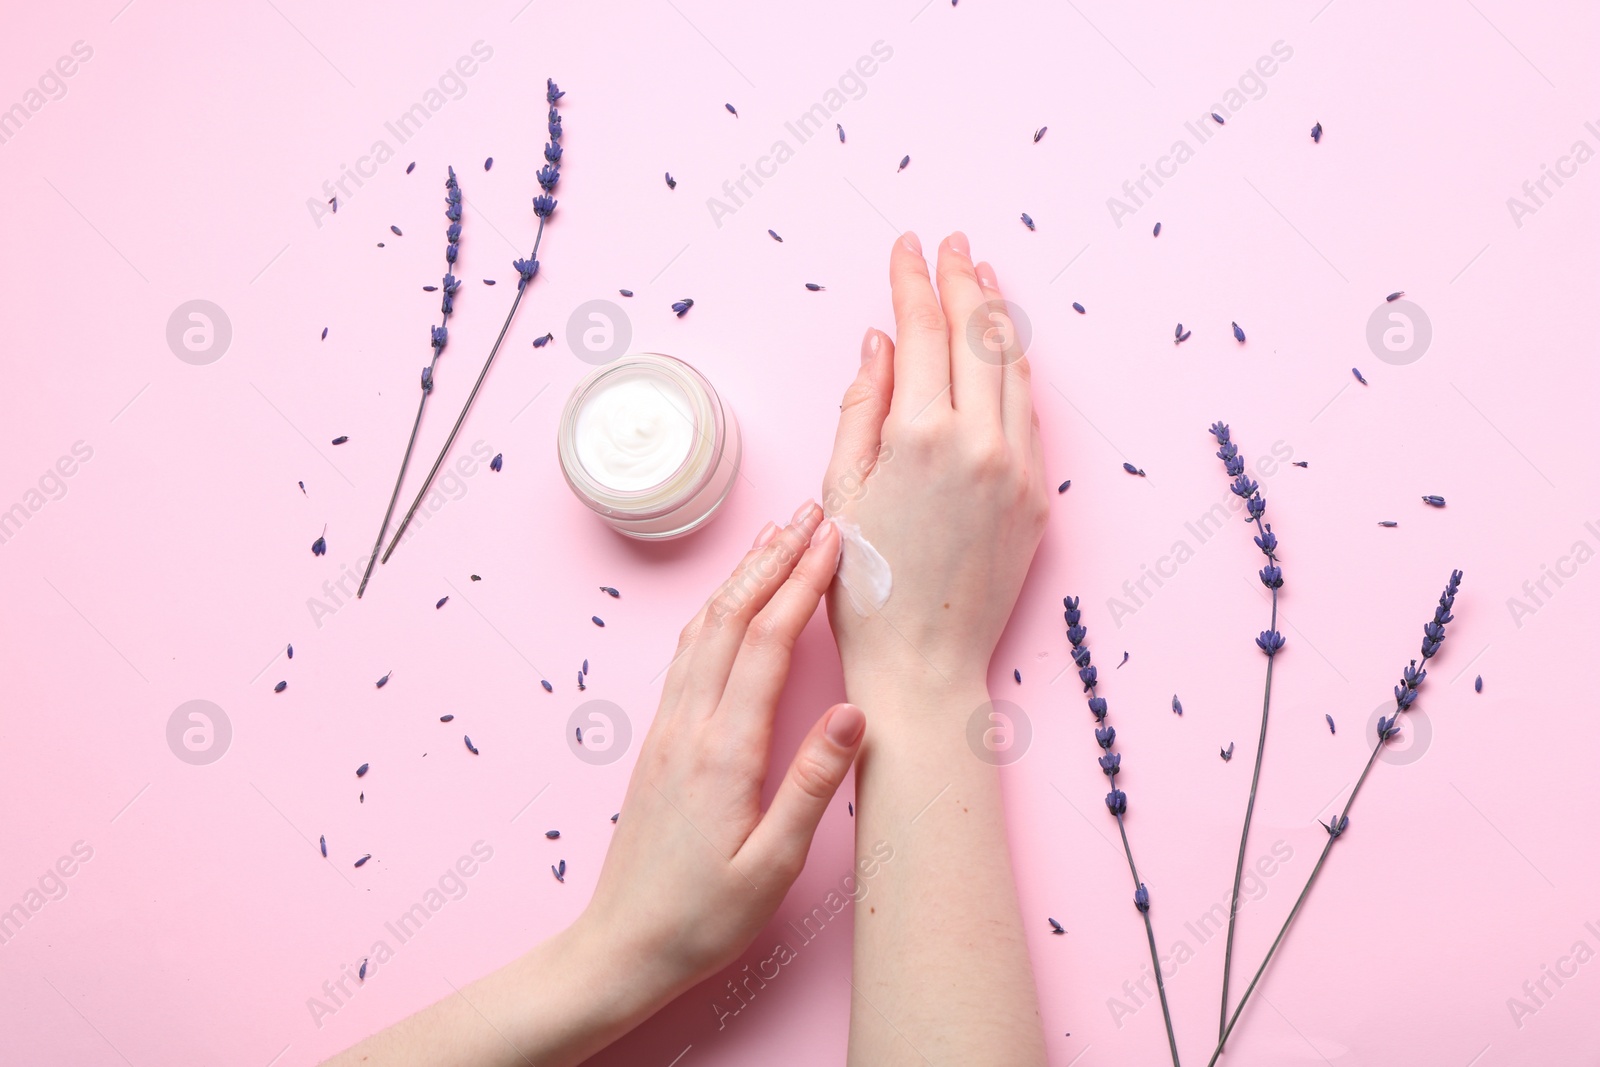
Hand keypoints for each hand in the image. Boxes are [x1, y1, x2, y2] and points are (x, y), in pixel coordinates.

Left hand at [577, 502, 862, 1006]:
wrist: (621, 947)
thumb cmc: (701, 917)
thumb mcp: (770, 866)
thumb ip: (811, 786)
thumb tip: (854, 712)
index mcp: (723, 751)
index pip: (766, 643)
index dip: (802, 584)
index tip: (834, 539)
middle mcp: (689, 726)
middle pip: (730, 617)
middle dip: (773, 558)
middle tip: (811, 511)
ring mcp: (668, 729)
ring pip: (703, 628)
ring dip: (742, 576)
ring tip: (778, 537)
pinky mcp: (661, 740)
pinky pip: (688, 654)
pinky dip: (717, 611)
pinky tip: (732, 601)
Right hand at [822, 231, 1048, 702]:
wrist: (922, 665)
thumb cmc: (863, 588)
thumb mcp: (840, 491)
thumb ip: (861, 406)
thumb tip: (881, 341)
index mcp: (921, 435)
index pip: (921, 329)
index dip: (912, 279)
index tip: (906, 246)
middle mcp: (980, 441)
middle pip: (977, 333)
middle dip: (962, 279)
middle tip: (950, 243)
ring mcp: (1019, 468)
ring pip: (1014, 366)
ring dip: (997, 315)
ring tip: (982, 278)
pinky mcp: (1039, 496)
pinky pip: (1029, 413)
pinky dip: (1013, 370)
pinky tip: (1001, 353)